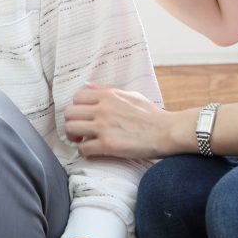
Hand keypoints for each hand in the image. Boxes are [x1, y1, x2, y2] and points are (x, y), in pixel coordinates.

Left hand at [65, 81, 188, 157]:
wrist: (168, 131)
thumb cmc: (152, 115)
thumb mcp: (130, 95)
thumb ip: (108, 91)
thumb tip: (90, 85)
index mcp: (107, 95)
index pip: (76, 98)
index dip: (77, 108)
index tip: (83, 117)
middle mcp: (102, 109)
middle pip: (69, 114)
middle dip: (72, 123)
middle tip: (79, 131)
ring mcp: (104, 127)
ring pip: (71, 129)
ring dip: (74, 138)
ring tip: (83, 141)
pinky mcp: (108, 145)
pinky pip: (83, 149)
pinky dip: (85, 152)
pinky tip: (92, 152)